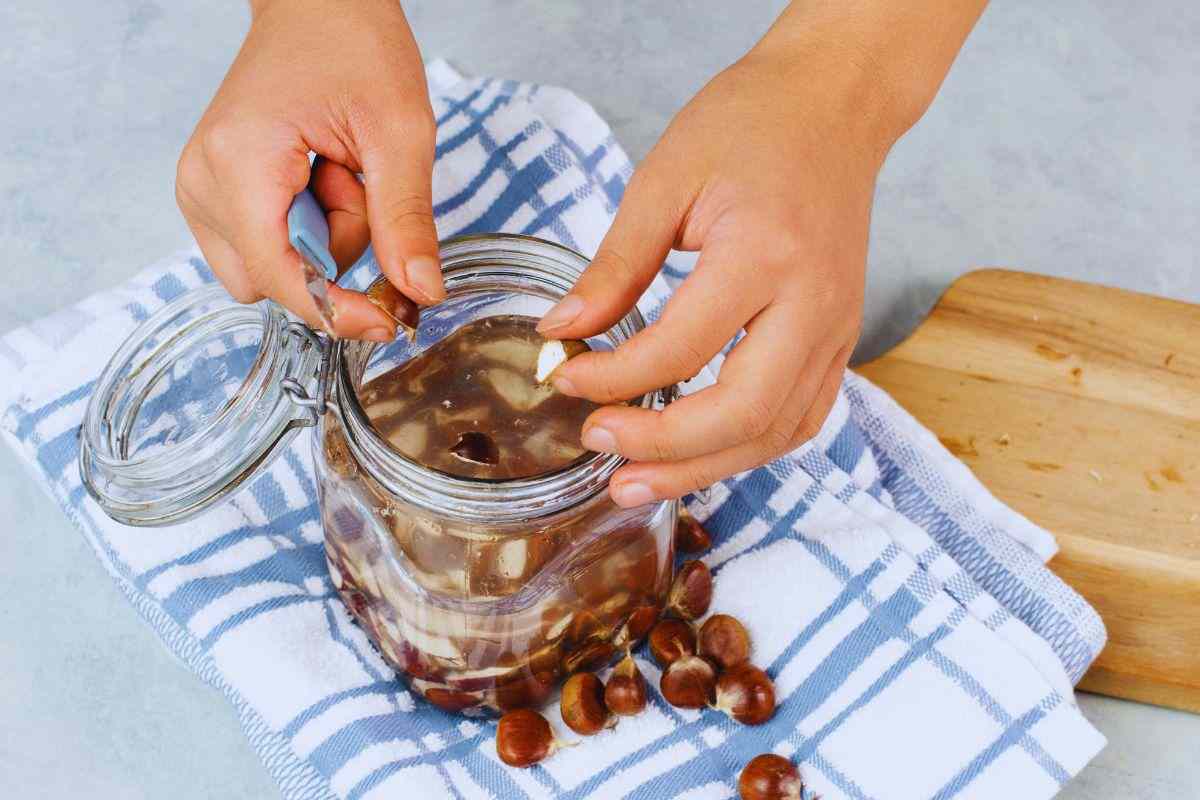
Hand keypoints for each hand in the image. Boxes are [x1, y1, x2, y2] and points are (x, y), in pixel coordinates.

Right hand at [176, 0, 442, 339]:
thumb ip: (406, 219)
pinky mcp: (212, 195)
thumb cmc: (353, 47)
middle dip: (331, 252)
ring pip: (269, 271)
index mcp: (238, 163)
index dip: (337, 309)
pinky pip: (263, 250)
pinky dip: (303, 231)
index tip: (389, 320)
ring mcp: (200, 189)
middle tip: (356, 182)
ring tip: (338, 173)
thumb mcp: (400, 132)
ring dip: (319, 242)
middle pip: (275, 281)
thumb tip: (421, 294)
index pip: (281, 276)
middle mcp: (201, 182)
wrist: (318, 5)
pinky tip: (318, 181)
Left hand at [538, 4, 968, 506]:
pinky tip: (698, 456)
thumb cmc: (749, 127)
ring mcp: (837, 328)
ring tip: (635, 482)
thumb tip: (561, 333)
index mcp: (764, 254)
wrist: (834, 107)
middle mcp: (813, 304)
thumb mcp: (664, 180)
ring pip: (776, 433)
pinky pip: (801, 418)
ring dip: (702, 467)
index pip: (680, 349)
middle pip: (742, 413)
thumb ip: (613, 267)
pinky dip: (747, 449)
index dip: (613, 379)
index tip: (564, 377)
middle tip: (597, 446)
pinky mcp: (842, 340)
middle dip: (662, 447)